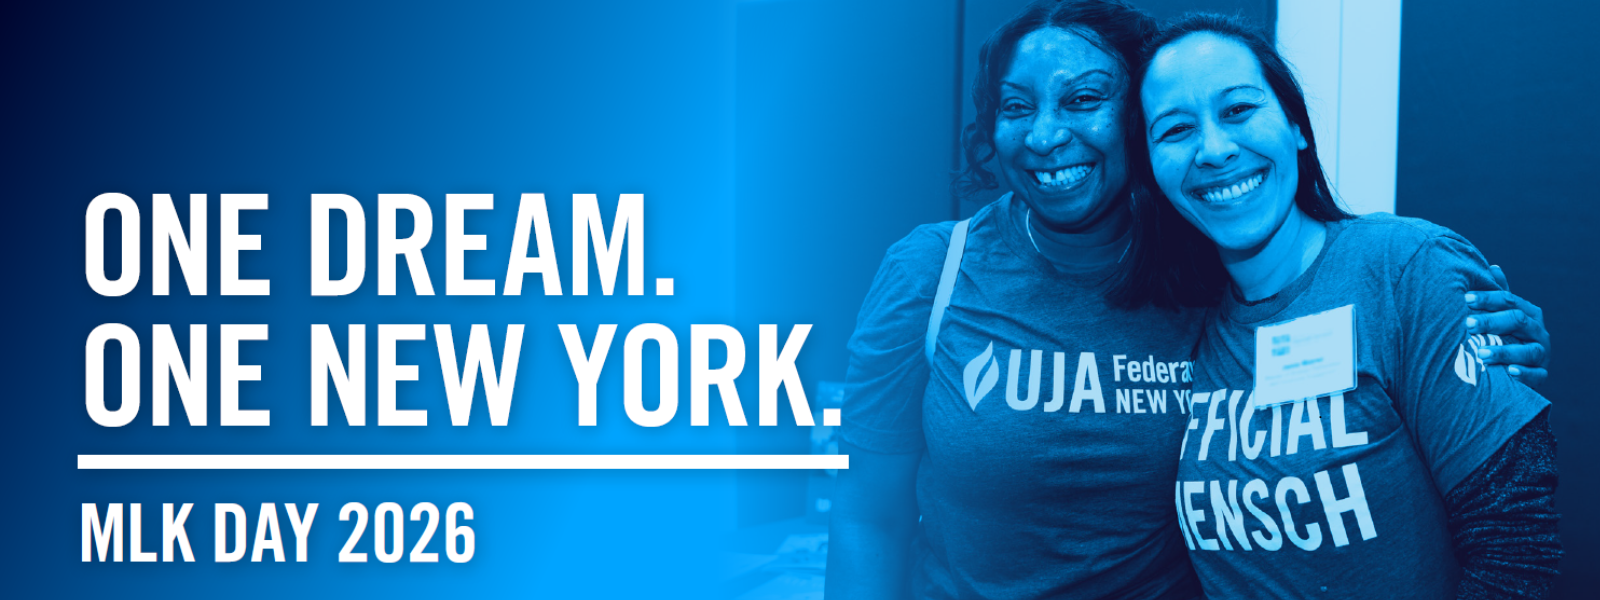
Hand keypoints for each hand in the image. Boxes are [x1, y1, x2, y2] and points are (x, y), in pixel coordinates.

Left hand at [1465, 265, 1549, 387]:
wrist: (1515, 367)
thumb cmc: (1504, 335)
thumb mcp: (1503, 314)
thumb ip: (1499, 294)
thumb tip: (1493, 267)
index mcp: (1528, 313)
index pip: (1509, 301)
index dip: (1488, 298)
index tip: (1466, 298)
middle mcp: (1538, 331)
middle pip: (1518, 321)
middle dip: (1492, 322)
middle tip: (1468, 324)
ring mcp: (1542, 354)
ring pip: (1529, 350)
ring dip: (1505, 351)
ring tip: (1481, 352)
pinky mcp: (1541, 374)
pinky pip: (1537, 375)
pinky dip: (1525, 374)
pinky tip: (1510, 372)